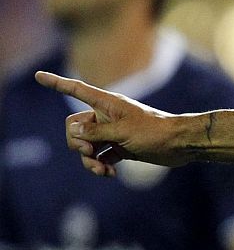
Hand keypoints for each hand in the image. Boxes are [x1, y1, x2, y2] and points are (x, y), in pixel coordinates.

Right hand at [34, 71, 187, 175]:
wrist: (180, 145)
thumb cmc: (154, 132)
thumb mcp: (122, 132)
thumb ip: (94, 132)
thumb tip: (71, 131)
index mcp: (106, 104)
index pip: (76, 90)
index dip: (56, 83)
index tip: (38, 75)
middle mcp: (107, 116)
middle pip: (75, 127)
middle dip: (77, 143)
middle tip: (89, 151)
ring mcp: (112, 132)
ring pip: (86, 146)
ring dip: (89, 160)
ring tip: (102, 170)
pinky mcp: (120, 147)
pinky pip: (100, 157)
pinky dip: (101, 165)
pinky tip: (110, 173)